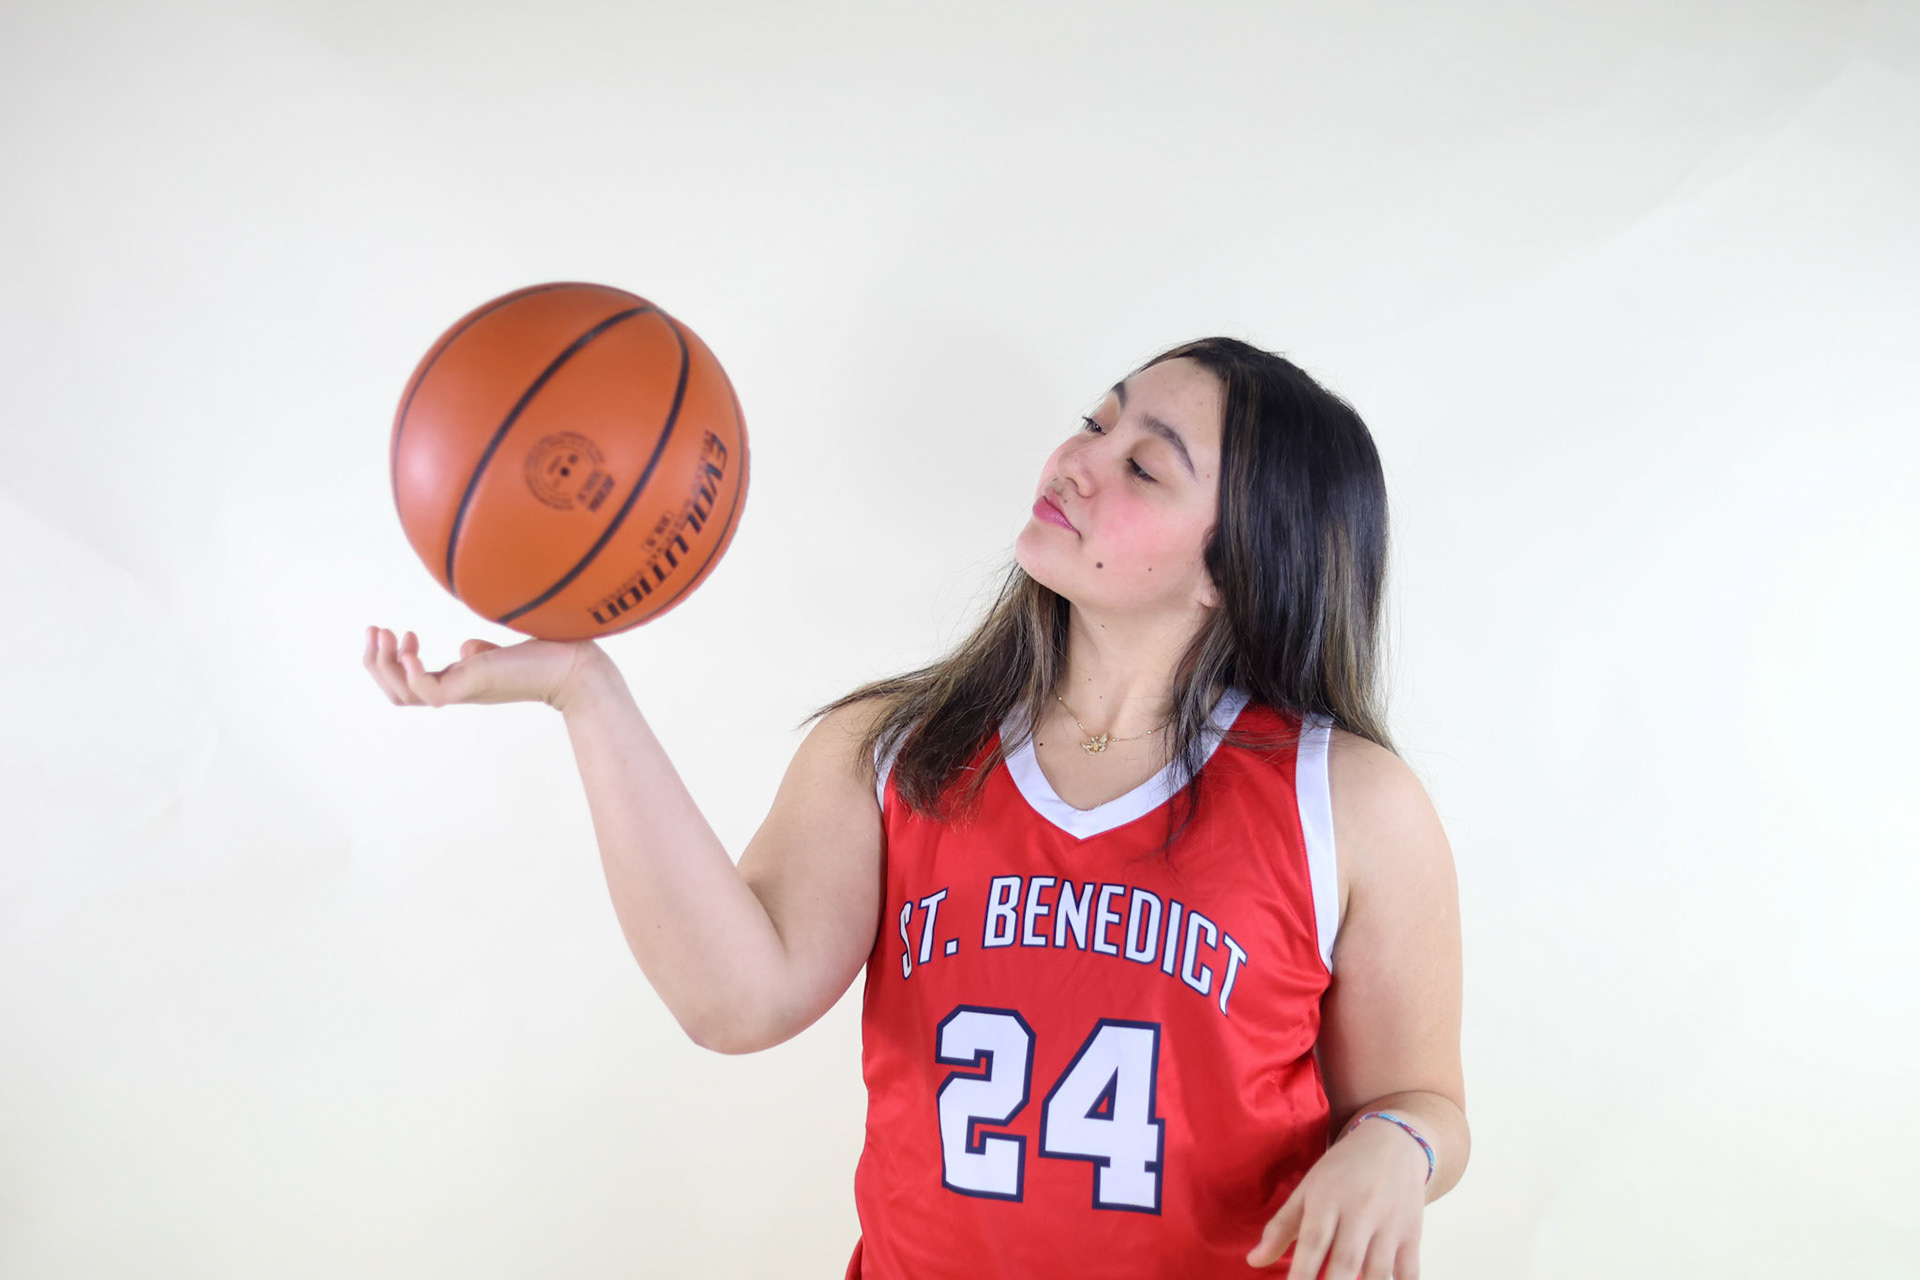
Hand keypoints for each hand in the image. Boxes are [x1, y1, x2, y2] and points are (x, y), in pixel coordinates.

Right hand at [363, 625, 605, 711]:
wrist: (576, 664)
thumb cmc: (546, 656)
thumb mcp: (502, 654)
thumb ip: (481, 654)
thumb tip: (467, 648)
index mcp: (458, 683)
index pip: (408, 686)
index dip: (392, 663)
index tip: (400, 632)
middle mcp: (456, 690)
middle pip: (396, 694)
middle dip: (375, 663)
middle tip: (376, 630)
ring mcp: (463, 690)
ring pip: (404, 695)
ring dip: (385, 665)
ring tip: (387, 633)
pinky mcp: (474, 685)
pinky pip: (428, 693)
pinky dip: (411, 674)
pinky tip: (410, 650)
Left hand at [1247, 1117, 1428, 1276]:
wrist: (1392, 1142)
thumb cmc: (1342, 1171)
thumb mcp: (1308, 1189)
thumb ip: (1281, 1227)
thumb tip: (1254, 1262)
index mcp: (1327, 1200)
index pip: (1312, 1243)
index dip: (1301, 1275)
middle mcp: (1359, 1212)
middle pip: (1346, 1261)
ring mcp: (1389, 1225)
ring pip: (1378, 1272)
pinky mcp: (1412, 1234)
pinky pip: (1410, 1272)